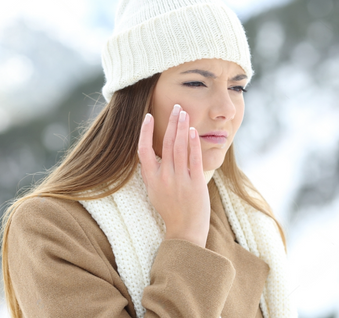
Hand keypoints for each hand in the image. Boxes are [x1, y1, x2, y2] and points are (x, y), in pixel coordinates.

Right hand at [137, 104, 209, 247]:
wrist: (185, 232)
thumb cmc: (171, 211)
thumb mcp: (155, 192)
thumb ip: (154, 173)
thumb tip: (152, 155)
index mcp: (151, 180)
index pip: (143, 150)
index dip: (145, 132)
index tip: (148, 117)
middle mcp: (164, 178)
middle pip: (166, 143)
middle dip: (171, 122)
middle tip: (176, 107)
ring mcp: (180, 180)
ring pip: (179, 147)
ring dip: (182, 127)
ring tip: (184, 113)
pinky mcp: (195, 183)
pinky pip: (194, 158)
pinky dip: (193, 143)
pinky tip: (193, 131)